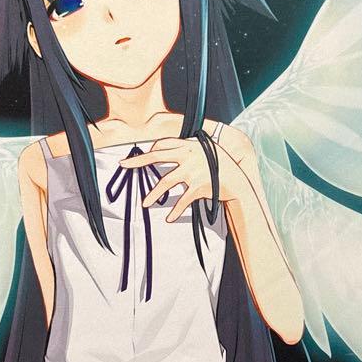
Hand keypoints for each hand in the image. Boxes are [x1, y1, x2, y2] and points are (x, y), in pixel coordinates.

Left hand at [120, 137, 244, 222]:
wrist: (238, 181)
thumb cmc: (221, 166)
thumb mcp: (206, 151)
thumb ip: (189, 150)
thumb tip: (169, 149)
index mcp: (189, 145)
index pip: (164, 144)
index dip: (151, 150)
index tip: (140, 156)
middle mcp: (188, 156)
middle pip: (157, 157)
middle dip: (138, 161)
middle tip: (123, 165)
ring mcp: (192, 171)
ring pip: (165, 182)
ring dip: (153, 194)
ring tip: (145, 204)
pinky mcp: (198, 187)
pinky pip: (182, 201)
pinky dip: (175, 211)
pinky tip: (169, 218)